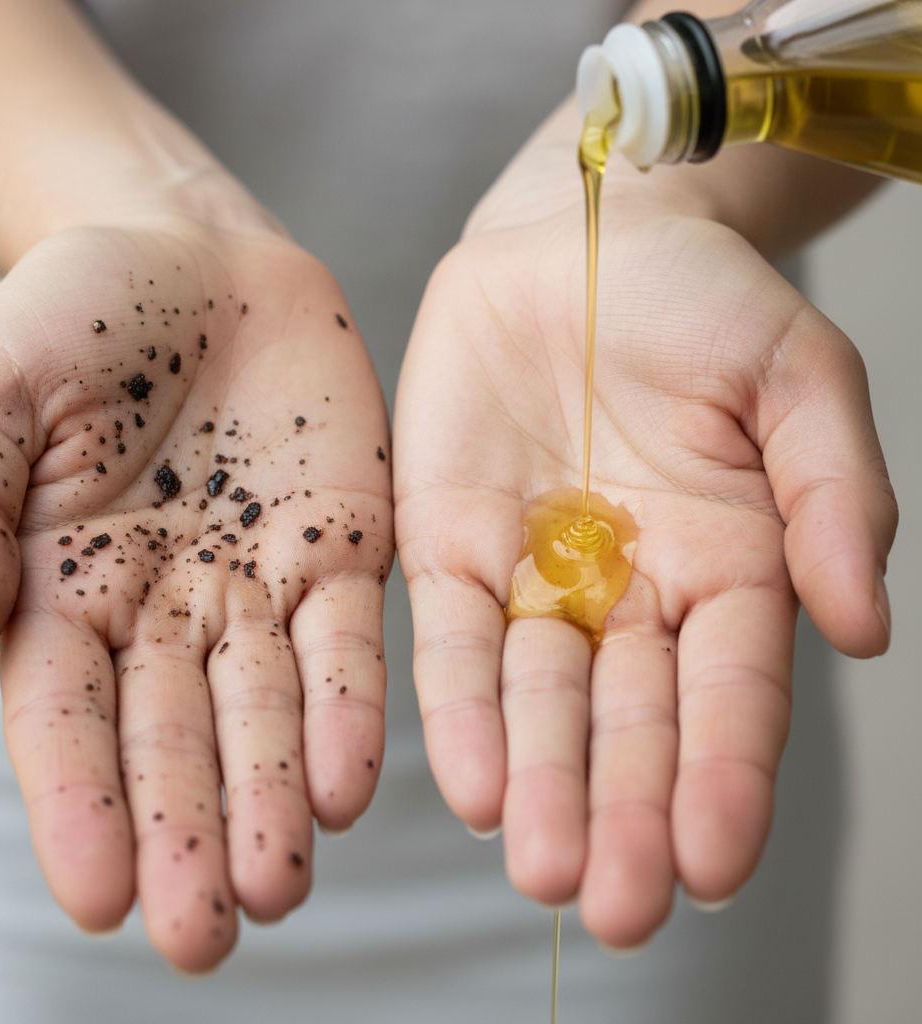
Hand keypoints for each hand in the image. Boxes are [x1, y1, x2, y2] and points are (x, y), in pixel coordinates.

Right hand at [0, 210, 392, 970]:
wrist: (193, 251)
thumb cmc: (74, 311)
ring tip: (280, 886)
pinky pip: (348, 640)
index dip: (80, 806)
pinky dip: (349, 709)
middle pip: (173, 739)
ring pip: (267, 710)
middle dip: (188, 834)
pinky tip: (348, 781)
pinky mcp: (342, 546)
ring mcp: (258, 583)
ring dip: (273, 798)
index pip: (64, 720)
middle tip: (204, 937)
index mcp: (64, 586)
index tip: (102, 897)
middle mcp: (165, 608)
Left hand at [394, 103, 894, 948]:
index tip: (716, 866)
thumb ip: (833, 497)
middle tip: (617, 906)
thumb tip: (866, 630)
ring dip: (539, 784)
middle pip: (628, 723)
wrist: (580, 231)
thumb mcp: (798, 377)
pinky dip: (460, 709)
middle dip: (623, 812)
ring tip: (541, 868)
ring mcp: (534, 573)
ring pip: (536, 701)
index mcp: (728, 564)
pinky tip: (469, 782)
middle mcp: (628, 590)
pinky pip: (449, 639)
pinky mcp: (447, 541)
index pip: (731, 695)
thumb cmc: (699, 297)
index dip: (725, 779)